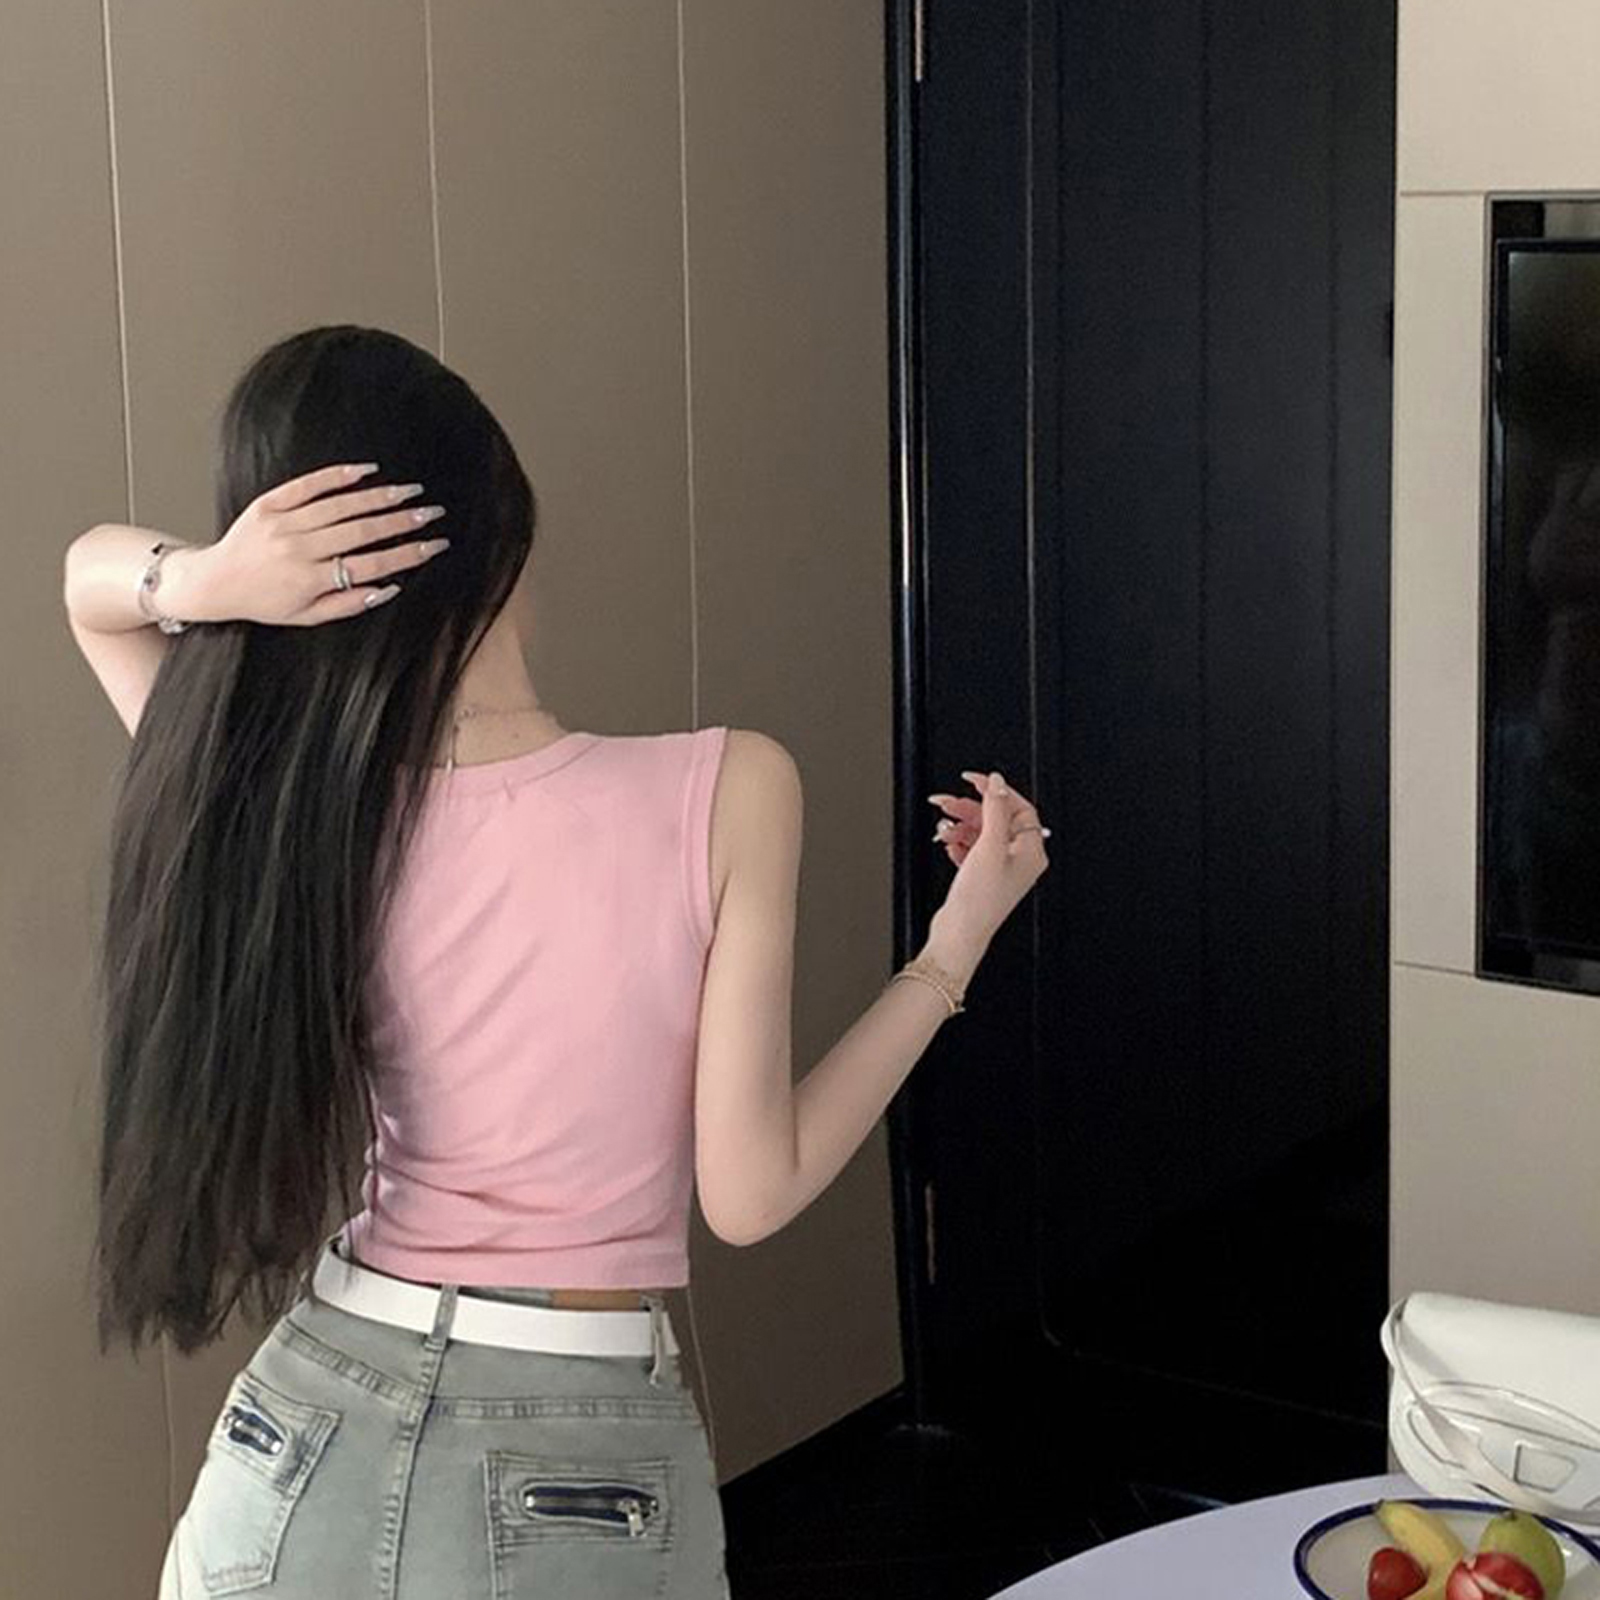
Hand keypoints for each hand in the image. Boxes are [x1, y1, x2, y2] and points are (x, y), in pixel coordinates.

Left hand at [168, 462, 450, 625]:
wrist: (214, 582)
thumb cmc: (264, 603)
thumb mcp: (307, 617)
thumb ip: (349, 604)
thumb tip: (389, 587)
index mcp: (311, 581)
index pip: (372, 565)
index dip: (407, 554)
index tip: (434, 545)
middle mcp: (299, 550)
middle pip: (362, 531)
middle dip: (402, 520)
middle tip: (431, 512)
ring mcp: (284, 523)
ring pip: (341, 506)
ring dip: (379, 497)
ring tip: (409, 491)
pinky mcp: (270, 504)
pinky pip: (308, 486)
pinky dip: (338, 476)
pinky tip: (366, 470)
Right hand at [926, 769, 1050, 953]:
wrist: (959, 934)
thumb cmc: (980, 900)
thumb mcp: (989, 846)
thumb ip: (995, 809)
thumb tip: (998, 783)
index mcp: (1030, 852)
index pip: (1019, 808)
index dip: (997, 791)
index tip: (975, 780)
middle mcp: (1018, 860)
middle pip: (997, 819)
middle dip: (970, 809)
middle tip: (948, 802)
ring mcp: (1000, 869)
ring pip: (981, 833)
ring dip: (961, 826)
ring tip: (944, 827)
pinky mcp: (982, 877)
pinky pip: (972, 849)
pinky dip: (959, 843)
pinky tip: (949, 844)